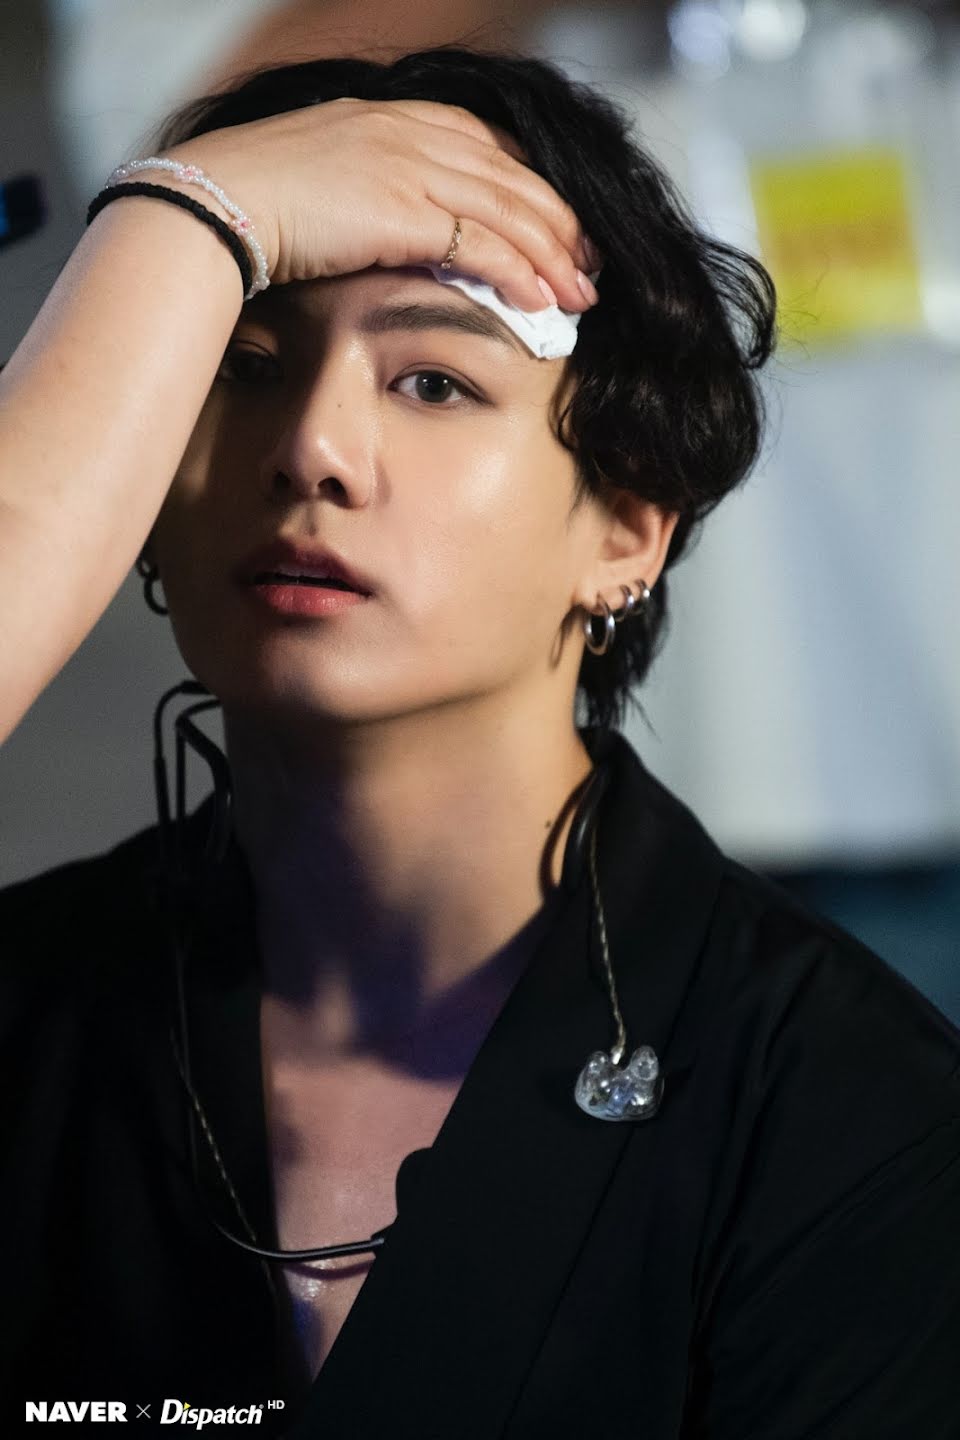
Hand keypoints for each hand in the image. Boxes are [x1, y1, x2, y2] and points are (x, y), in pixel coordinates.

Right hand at [162, 97, 597, 311]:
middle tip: (591, 264)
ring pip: (510, 211)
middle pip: (514, 178)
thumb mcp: (330, 177)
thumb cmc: (259, 200)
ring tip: (581, 293)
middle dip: (560, 224)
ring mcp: (411, 168)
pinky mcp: (405, 212)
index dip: (534, 190)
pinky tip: (543, 300)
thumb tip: (401, 226)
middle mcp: (414, 134)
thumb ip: (377, 188)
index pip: (491, 150)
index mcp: (399, 118)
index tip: (560, 226)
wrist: (216, 202)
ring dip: (554, 255)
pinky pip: (484, 245)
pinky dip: (521, 274)